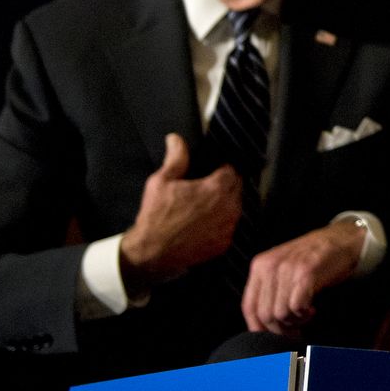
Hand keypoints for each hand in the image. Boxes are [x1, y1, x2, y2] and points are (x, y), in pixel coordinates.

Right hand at [120, 134, 241, 294]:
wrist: (152, 252)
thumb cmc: (156, 215)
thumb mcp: (161, 181)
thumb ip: (176, 158)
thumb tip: (175, 138)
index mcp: (217, 188)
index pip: (232, 170)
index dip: (222, 168)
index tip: (211, 171)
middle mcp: (229, 207)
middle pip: (237, 188)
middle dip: (225, 184)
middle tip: (206, 187)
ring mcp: (229, 227)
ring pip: (236, 207)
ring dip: (226, 203)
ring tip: (205, 205)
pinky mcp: (225, 243)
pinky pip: (230, 227)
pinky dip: (222, 223)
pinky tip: (205, 222)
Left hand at [241, 221, 364, 335]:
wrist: (343, 238)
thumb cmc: (313, 258)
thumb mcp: (283, 269)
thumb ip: (269, 290)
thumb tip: (263, 325)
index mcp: (260, 265)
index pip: (248, 307)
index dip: (258, 328)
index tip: (270, 339)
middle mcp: (270, 266)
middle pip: (265, 314)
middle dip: (280, 329)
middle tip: (295, 330)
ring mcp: (287, 268)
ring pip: (280, 314)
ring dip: (295, 322)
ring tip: (305, 315)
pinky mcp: (306, 272)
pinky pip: (297, 306)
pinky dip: (304, 314)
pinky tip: (311, 308)